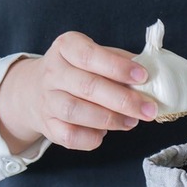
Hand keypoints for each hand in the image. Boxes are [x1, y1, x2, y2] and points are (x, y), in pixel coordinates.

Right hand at [0, 31, 158, 152]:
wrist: (33, 91)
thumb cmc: (77, 71)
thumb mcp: (94, 56)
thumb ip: (119, 62)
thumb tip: (153, 74)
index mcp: (66, 48)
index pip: (89, 55)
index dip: (117, 67)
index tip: (143, 76)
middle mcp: (53, 73)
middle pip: (87, 87)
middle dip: (123, 100)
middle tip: (148, 109)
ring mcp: (47, 100)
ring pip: (76, 112)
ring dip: (110, 119)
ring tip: (131, 122)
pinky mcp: (48, 125)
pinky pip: (69, 136)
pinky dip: (91, 138)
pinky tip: (104, 134)